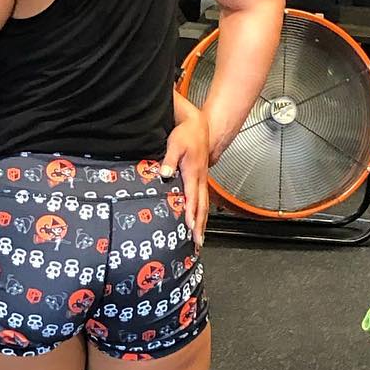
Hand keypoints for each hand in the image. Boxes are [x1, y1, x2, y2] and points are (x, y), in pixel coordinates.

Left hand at [162, 113, 209, 246]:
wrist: (199, 127)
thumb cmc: (186, 135)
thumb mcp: (174, 144)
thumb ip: (168, 160)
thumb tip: (164, 173)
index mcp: (193, 172)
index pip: (192, 196)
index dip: (191, 212)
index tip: (189, 227)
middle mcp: (200, 179)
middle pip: (202, 206)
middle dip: (200, 225)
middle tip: (198, 241)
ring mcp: (202, 180)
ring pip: (204, 204)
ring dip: (203, 222)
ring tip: (200, 237)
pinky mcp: (201, 179)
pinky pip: (203, 199)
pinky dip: (202, 212)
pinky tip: (198, 220)